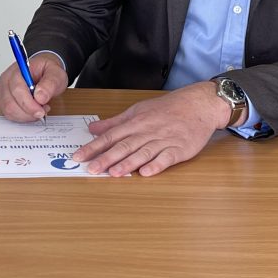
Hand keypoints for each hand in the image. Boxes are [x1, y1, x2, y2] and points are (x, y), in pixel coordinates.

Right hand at [0, 52, 67, 121]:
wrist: (45, 72)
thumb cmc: (48, 71)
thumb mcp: (56, 73)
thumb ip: (50, 83)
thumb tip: (40, 97)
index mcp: (17, 71)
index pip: (17, 90)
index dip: (29, 104)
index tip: (41, 111)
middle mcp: (6, 80)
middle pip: (10, 104)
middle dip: (28, 112)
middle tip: (42, 111)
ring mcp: (3, 91)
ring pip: (8, 111)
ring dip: (25, 116)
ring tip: (38, 109)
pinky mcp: (3, 100)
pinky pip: (8, 114)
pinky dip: (20, 117)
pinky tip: (30, 112)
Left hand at [73, 81, 230, 176]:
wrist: (198, 104)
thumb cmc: (166, 108)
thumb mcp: (138, 111)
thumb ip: (115, 122)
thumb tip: (93, 129)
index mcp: (136, 122)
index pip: (111, 135)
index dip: (94, 146)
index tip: (79, 156)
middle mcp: (147, 131)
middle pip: (124, 145)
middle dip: (107, 158)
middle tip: (91, 169)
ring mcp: (164, 140)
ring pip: (143, 152)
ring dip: (128, 163)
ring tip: (114, 172)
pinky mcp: (180, 148)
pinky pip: (167, 157)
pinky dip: (156, 165)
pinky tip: (146, 173)